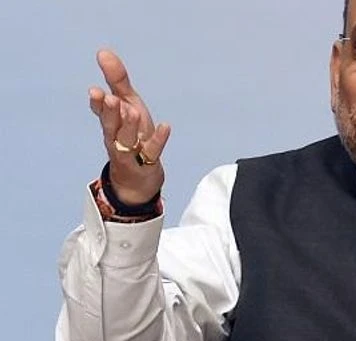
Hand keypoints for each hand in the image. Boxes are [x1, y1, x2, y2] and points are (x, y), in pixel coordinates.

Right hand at [89, 49, 171, 205]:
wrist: (137, 179)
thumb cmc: (133, 136)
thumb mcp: (127, 105)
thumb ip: (117, 81)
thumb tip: (103, 52)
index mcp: (111, 122)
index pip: (100, 111)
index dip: (97, 103)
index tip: (95, 91)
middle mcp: (116, 137)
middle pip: (110, 125)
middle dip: (109, 112)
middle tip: (109, 98)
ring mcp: (131, 152)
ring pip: (125, 139)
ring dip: (128, 126)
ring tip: (132, 111)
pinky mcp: (147, 163)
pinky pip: (152, 152)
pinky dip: (158, 139)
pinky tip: (165, 126)